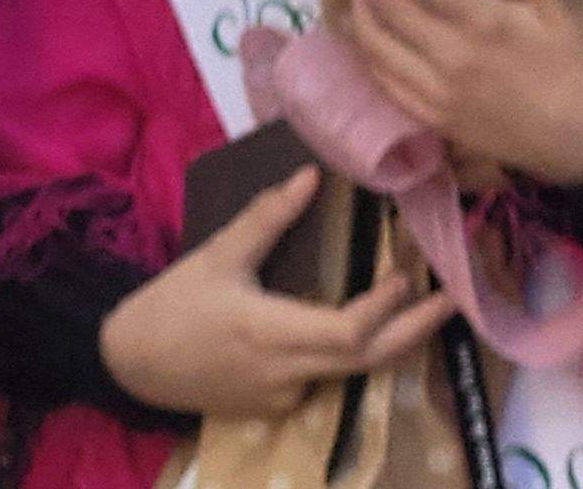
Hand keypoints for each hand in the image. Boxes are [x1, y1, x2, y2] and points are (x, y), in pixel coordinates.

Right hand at [98, 169, 454, 416]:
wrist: (130, 364)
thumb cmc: (172, 304)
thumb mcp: (218, 255)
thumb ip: (267, 217)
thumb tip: (312, 176)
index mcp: (270, 332)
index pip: (348, 333)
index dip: (386, 310)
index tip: (409, 277)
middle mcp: (285, 373)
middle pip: (368, 361)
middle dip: (416, 331)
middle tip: (452, 302)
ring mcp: (283, 397)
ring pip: (350, 374)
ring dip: (387, 342)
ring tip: (417, 307)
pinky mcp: (275, 407)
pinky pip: (323, 380)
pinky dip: (346, 354)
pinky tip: (358, 327)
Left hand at [347, 0, 582, 189]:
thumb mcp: (571, 15)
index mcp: (484, 27)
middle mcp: (449, 60)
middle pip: (383, 4)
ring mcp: (434, 94)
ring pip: (372, 42)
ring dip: (355, 1)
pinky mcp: (432, 119)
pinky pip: (381, 79)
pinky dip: (365, 46)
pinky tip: (365, 27)